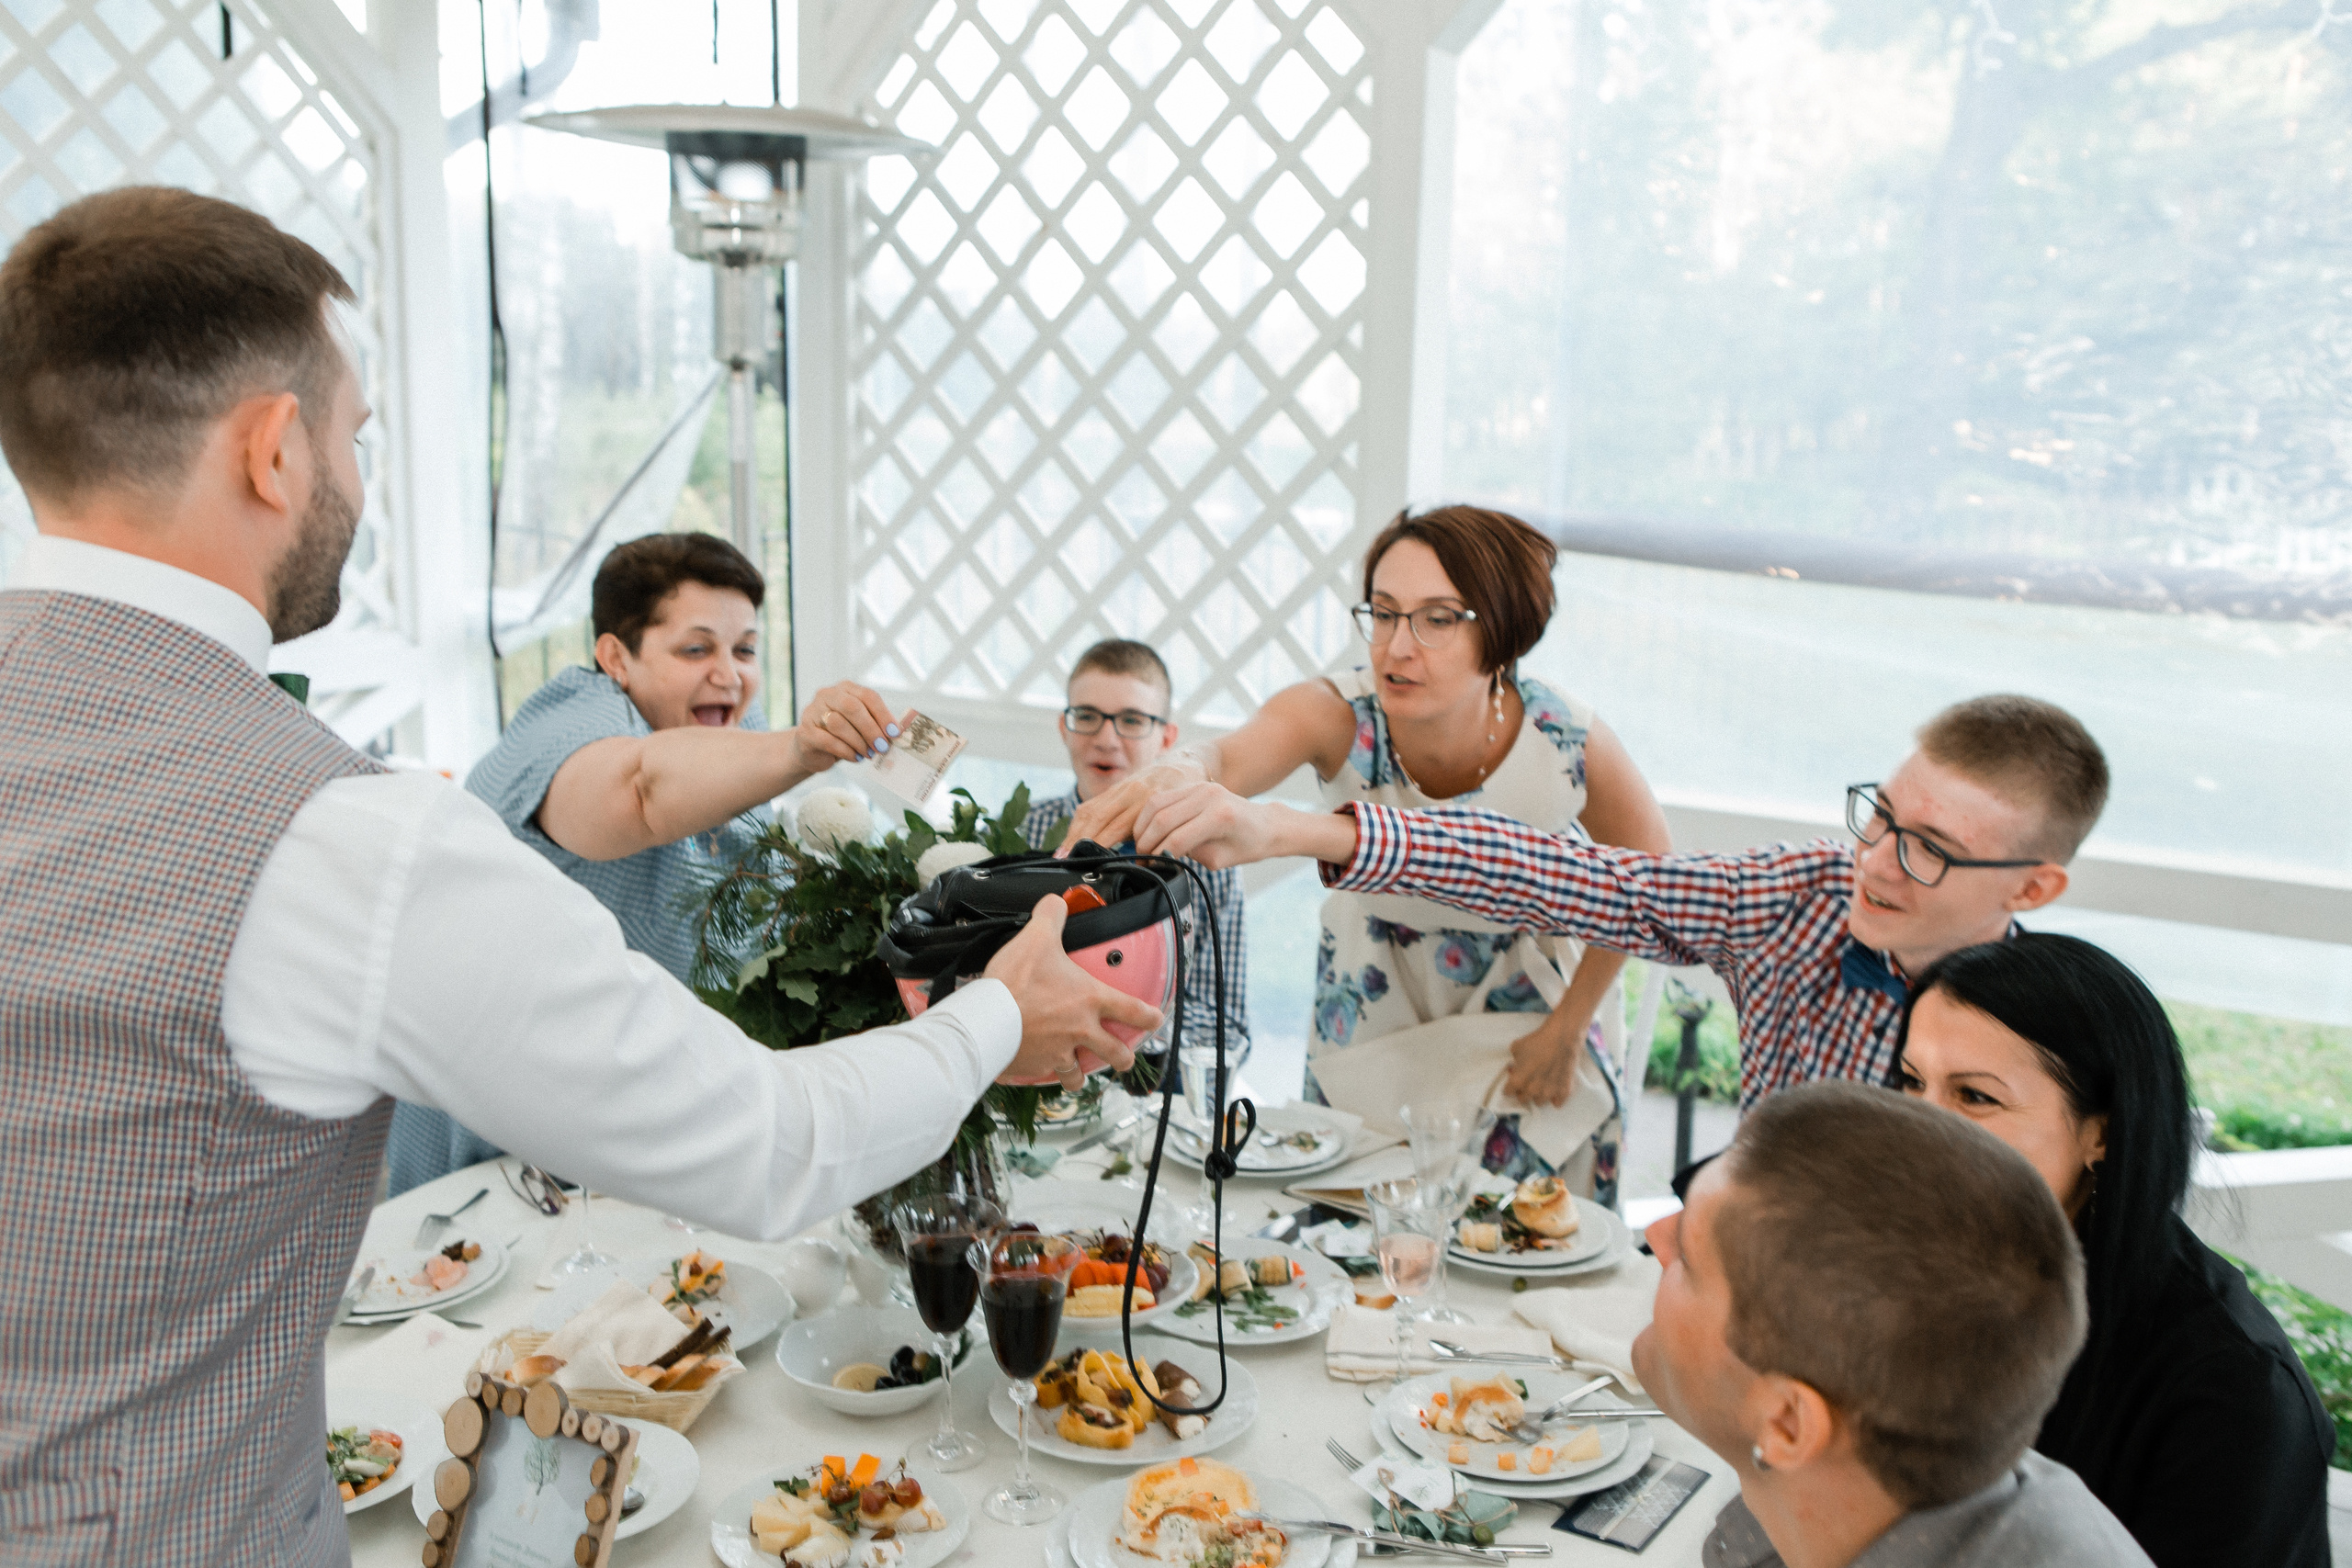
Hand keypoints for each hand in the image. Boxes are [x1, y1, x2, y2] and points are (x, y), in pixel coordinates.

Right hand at [791, 682, 899, 769]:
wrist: (812, 751)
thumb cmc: (842, 736)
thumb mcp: (860, 725)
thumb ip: (875, 724)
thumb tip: (897, 733)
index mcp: (845, 689)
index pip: (867, 696)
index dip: (883, 714)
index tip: (894, 733)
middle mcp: (827, 695)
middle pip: (852, 707)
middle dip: (870, 729)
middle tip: (882, 746)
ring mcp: (812, 712)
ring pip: (839, 724)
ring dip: (858, 742)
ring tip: (868, 754)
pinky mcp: (805, 732)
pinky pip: (828, 741)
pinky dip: (845, 751)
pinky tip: (854, 757)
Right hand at [986, 895, 1157, 1089]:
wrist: (985, 1020)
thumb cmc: (1015, 981)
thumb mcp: (1036, 938)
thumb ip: (1051, 917)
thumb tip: (1055, 901)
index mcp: (1090, 1000)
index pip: (1133, 1011)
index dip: (1150, 1017)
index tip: (1156, 1020)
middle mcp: (1081, 1031)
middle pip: (1116, 1054)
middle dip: (1124, 1058)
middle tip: (1125, 1058)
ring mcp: (1059, 1053)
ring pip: (1079, 1075)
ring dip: (1081, 1075)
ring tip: (1079, 1075)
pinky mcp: (1036, 1067)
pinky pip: (1045, 1076)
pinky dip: (1044, 1073)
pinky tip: (1039, 1068)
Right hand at [1056, 754, 1208, 855]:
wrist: (1183, 766)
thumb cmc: (1185, 799)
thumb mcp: (1181, 820)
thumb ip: (1165, 840)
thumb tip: (1149, 865)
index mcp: (1151, 801)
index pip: (1118, 827)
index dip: (1101, 846)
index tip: (1090, 863)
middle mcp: (1132, 792)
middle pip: (1097, 818)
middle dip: (1079, 842)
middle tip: (1066, 862)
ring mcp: (1120, 788)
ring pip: (1090, 811)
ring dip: (1073, 834)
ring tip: (1062, 855)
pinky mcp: (1114, 788)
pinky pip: (1090, 805)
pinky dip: (1078, 824)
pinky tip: (1071, 839)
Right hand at [1133, 783, 1360, 869]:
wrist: (1264, 824)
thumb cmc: (1247, 845)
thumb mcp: (1219, 859)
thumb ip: (1190, 855)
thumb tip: (1160, 853)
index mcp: (1220, 816)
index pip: (1177, 838)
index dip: (1158, 855)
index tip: (1151, 866)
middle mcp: (1208, 795)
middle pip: (1162, 818)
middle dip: (1146, 841)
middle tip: (1140, 858)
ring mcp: (1200, 786)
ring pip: (1156, 803)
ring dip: (1143, 826)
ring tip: (1141, 845)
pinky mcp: (1193, 785)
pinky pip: (1162, 797)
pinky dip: (1149, 815)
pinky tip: (1147, 830)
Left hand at [1503, 1016, 1590, 1108]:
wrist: (1562, 1037)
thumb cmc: (1539, 1041)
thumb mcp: (1517, 1047)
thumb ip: (1514, 1061)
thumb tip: (1515, 1066)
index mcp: (1518, 1080)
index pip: (1508, 1092)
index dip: (1509, 1085)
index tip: (1512, 1082)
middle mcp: (1533, 1090)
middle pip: (1523, 1099)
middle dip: (1522, 1091)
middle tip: (1526, 1081)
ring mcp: (1549, 1092)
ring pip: (1539, 1102)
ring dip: (1538, 1094)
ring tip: (1541, 1083)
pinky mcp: (1564, 1091)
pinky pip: (1557, 1102)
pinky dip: (1556, 1097)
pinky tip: (1554, 1088)